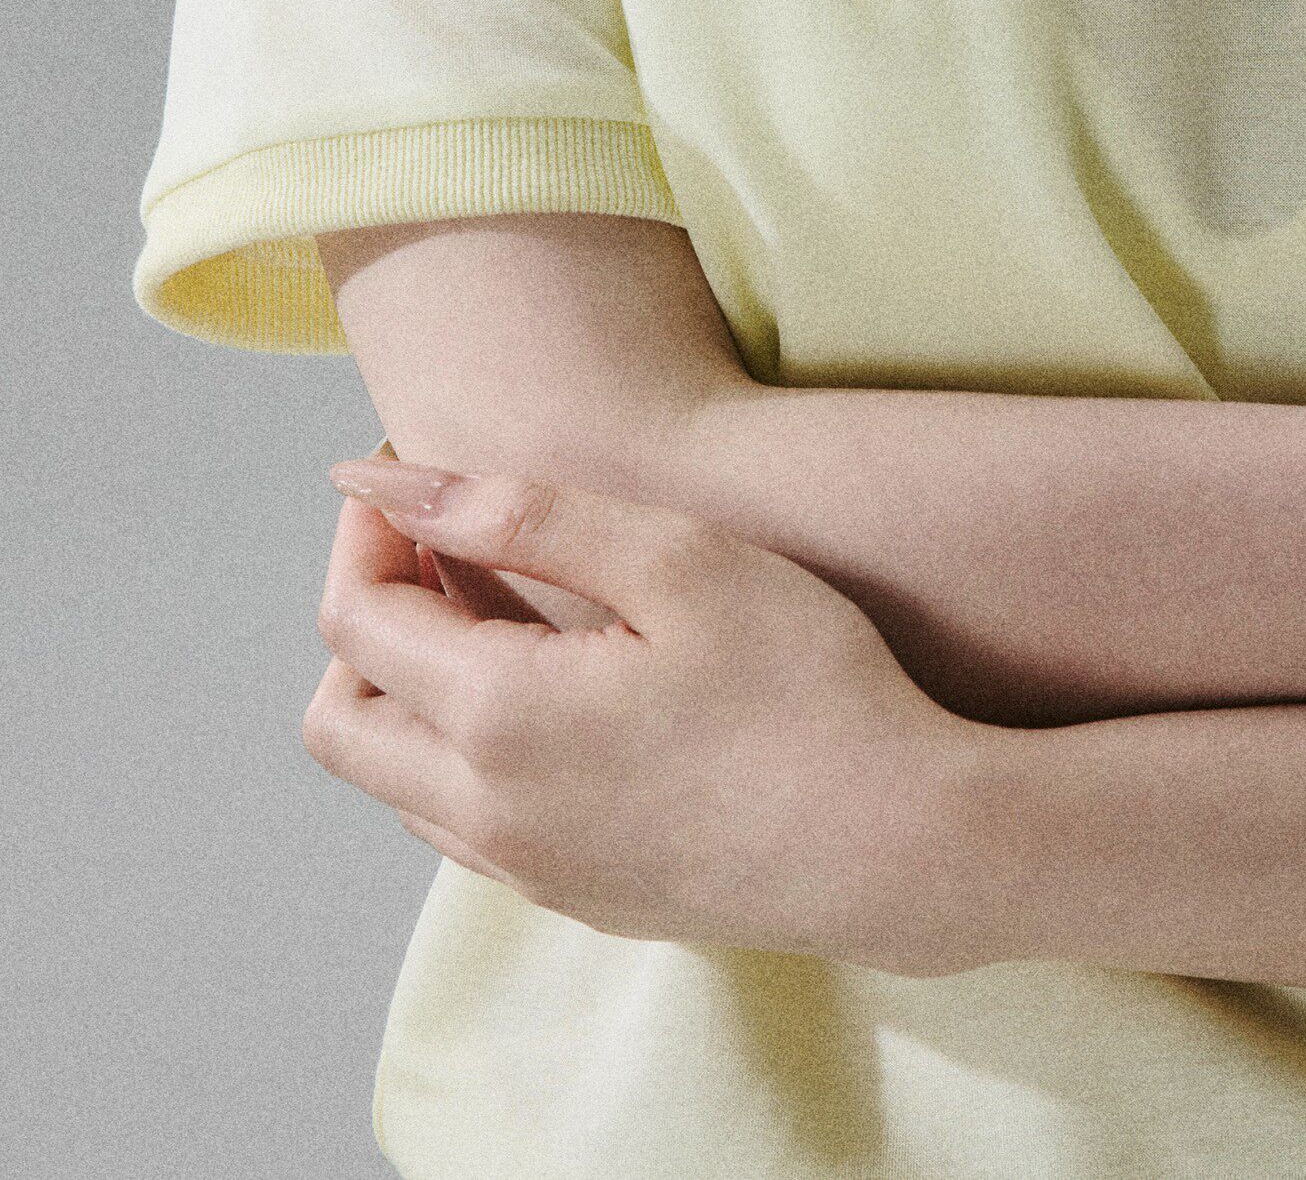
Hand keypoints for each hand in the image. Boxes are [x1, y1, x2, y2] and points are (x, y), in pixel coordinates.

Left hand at [303, 459, 986, 967]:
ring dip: (415, 685)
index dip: (368, 534)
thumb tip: (381, 486)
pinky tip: (562, 685)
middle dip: (367, 616)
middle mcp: (486, 815)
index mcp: (498, 721)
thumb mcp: (676, 559)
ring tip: (511, 604)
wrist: (898, 847)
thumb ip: (517, 515)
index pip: (354, 623)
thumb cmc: (804, 686)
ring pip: (396, 779)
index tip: (417, 476)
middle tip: (447, 544)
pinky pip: (463, 820)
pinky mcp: (574, 897)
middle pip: (339, 721)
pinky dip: (466, 744)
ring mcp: (528, 870)